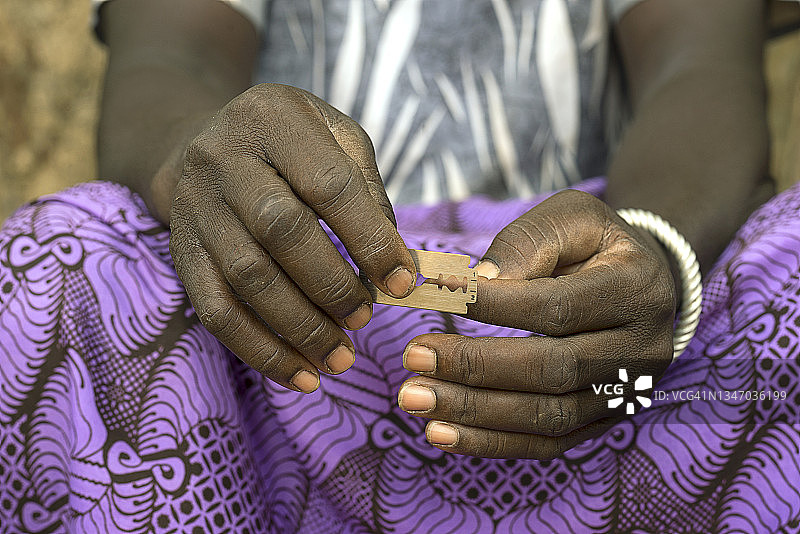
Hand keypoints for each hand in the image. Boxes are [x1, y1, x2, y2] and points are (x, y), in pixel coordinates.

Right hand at [169, 83, 415, 392]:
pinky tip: (299, 376)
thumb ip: (368, 192)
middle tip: (365, 319)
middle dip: (331, 284)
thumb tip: (399, 265)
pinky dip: (260, 351)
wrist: (206, 143)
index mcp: (274, 118)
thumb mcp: (335, 140)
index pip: (328, 184)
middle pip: (280, 230)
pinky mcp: (181, 251)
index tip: (403, 282)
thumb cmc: (291, 145)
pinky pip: (215, 311)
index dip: (369, 238)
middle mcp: (224, 157)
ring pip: (246, 277)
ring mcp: (195, 206)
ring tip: (340, 358)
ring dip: (300, 327)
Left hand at [398, 189, 676, 457]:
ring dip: (474, 412)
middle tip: (412, 358)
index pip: (555, 307)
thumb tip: (476, 282)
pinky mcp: (605, 421)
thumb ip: (526, 243)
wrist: (645, 284)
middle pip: (551, 369)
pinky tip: (441, 433)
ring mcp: (626, 393)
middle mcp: (640, 349)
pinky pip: (548, 443)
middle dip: (474, 366)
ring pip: (547, 416)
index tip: (433, 294)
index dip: (492, 305)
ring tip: (414, 399)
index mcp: (634, 289)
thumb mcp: (570, 218)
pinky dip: (492, 442)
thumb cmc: (594, 244)